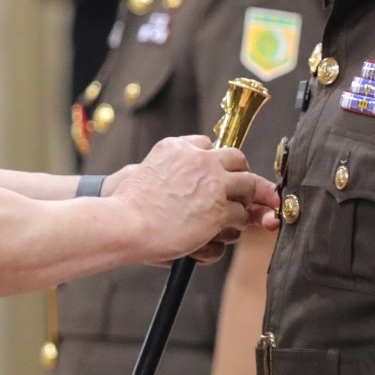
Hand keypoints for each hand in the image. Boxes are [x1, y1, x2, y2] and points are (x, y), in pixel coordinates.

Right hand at [114, 136, 278, 265]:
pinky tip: (226, 229)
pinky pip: (241, 214)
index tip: (217, 172)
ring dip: (245, 200)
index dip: (216, 161)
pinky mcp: (219, 210)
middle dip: (242, 174)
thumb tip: (181, 183)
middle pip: (236, 159)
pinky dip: (237, 224)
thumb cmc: (128, 206)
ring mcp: (213, 184)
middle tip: (241, 189)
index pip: (208, 145)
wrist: (125, 224)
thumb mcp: (145, 172)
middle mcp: (199, 160)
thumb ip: (169, 169)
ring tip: (236, 212)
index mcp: (178, 147)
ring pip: (248, 184)